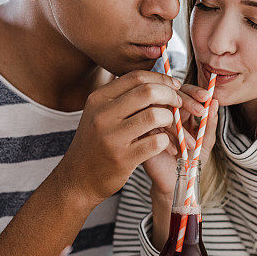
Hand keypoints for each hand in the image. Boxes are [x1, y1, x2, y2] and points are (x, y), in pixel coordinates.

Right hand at [55, 71, 183, 203]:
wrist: (78, 178)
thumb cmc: (96, 143)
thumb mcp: (100, 114)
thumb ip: (122, 97)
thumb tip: (156, 79)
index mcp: (98, 98)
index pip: (137, 77)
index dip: (161, 78)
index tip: (174, 85)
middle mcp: (103, 115)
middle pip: (148, 92)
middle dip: (171, 95)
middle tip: (178, 104)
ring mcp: (112, 137)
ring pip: (156, 116)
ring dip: (170, 119)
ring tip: (169, 126)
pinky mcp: (123, 158)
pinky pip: (157, 142)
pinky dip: (166, 141)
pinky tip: (163, 144)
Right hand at [142, 83, 218, 198]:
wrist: (177, 183)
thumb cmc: (191, 161)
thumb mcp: (206, 142)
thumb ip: (210, 124)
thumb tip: (215, 102)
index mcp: (180, 112)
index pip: (184, 92)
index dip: (194, 92)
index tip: (206, 97)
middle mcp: (165, 114)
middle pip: (171, 96)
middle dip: (188, 102)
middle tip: (201, 112)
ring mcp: (152, 125)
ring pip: (161, 112)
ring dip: (179, 127)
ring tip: (191, 145)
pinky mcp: (142, 137)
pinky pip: (151, 130)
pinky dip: (165, 139)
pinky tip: (174, 151)